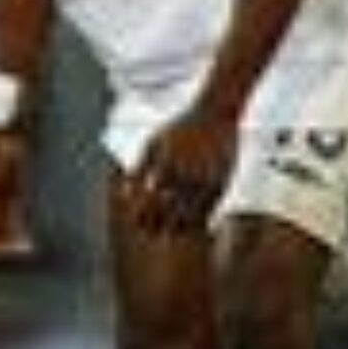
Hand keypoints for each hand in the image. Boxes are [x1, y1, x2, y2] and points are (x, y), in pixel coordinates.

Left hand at [130, 103, 238, 236]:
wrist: (215, 114)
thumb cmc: (179, 128)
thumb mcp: (154, 143)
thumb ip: (140, 168)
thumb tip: (126, 191)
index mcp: (166, 165)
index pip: (151, 200)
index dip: (145, 215)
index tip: (139, 224)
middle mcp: (186, 174)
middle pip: (170, 210)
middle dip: (160, 224)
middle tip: (153, 233)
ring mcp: (205, 180)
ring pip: (191, 213)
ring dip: (180, 226)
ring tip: (172, 234)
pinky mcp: (221, 182)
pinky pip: (210, 208)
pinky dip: (200, 219)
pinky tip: (193, 225)